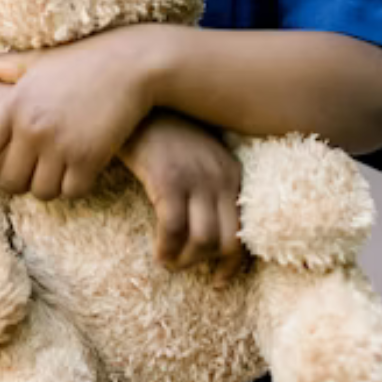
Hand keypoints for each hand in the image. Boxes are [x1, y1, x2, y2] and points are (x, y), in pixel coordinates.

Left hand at [0, 28, 156, 199]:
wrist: (133, 63)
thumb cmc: (86, 58)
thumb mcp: (42, 60)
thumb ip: (7, 66)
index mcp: (14, 105)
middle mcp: (32, 128)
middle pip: (10, 181)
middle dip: (21, 182)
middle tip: (35, 174)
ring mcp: (60, 145)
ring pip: (42, 192)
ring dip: (50, 186)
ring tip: (61, 170)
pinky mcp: (89, 158)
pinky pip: (72, 192)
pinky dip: (76, 187)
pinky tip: (83, 171)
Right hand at [118, 111, 246, 286]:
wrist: (136, 102)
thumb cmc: (161, 133)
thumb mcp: (196, 156)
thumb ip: (206, 184)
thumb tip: (204, 229)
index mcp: (232, 173)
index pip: (245, 230)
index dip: (233, 262)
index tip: (217, 280)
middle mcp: (220, 177)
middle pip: (228, 241)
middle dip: (209, 266)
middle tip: (188, 272)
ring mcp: (196, 178)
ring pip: (203, 241)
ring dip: (185, 261)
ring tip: (168, 261)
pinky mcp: (168, 180)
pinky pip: (173, 230)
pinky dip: (166, 249)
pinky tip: (157, 253)